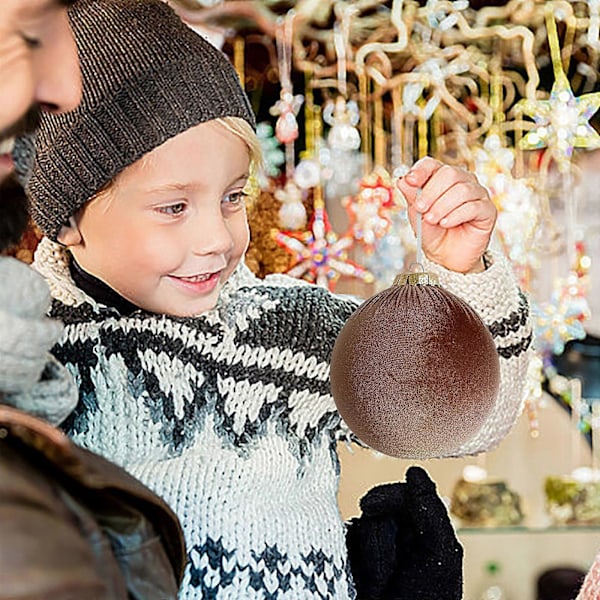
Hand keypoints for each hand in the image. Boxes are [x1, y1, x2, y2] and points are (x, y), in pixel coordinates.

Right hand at [346, 466, 462, 599]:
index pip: (403, 494)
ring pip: (362, 527)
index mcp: (426, 530)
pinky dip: (353, 560)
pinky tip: (364, 582)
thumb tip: (414, 470)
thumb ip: (430, 511)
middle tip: (387, 570)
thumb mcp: (438, 554)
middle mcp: (401, 536)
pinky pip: (348, 544)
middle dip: (378, 536)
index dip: (386, 497)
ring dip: (369, 555)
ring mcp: (377, 549)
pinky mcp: (357, 561)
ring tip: (378, 585)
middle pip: (378, 507)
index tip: (367, 505)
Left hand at [396, 157, 495, 273]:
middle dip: (431, 192)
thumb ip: (412, 197)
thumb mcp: (417, 215)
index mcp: (442, 179)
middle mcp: (462, 182)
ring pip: (463, 190)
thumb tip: (402, 179)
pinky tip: (445, 223)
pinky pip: (474, 206)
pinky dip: (456, 215)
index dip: (421, 170)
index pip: (432, 164)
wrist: (446, 257)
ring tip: (432, 220)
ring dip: (442, 206)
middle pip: (450, 174)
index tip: (411, 181)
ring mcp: (477, 194)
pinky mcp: (487, 210)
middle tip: (420, 208)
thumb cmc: (432, 233)